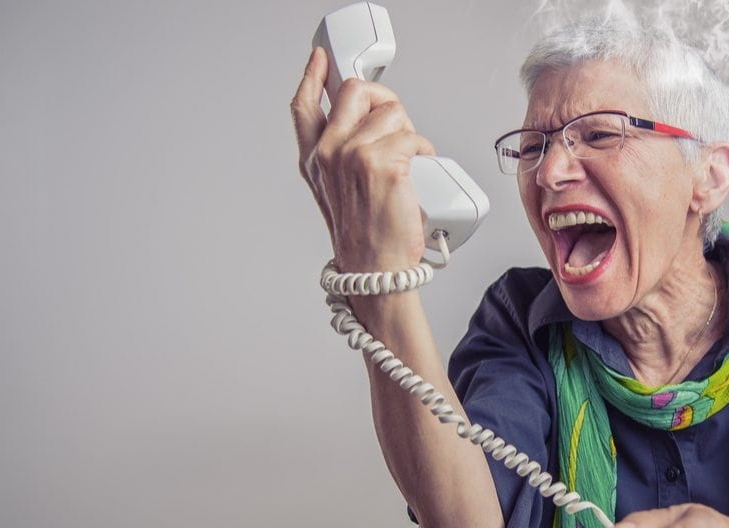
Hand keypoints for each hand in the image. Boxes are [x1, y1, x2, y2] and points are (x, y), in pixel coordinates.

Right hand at [289, 47, 435, 271]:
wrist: (375, 268)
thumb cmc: (364, 234)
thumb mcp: (337, 191)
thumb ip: (341, 156)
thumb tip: (368, 126)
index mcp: (314, 158)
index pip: (304, 106)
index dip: (312, 76)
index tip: (321, 59)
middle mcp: (328, 153)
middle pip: (356, 92)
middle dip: (384, 101)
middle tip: (396, 127)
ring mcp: (353, 156)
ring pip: (392, 113)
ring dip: (409, 133)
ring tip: (408, 162)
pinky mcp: (383, 165)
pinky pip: (413, 137)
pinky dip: (424, 151)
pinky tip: (417, 173)